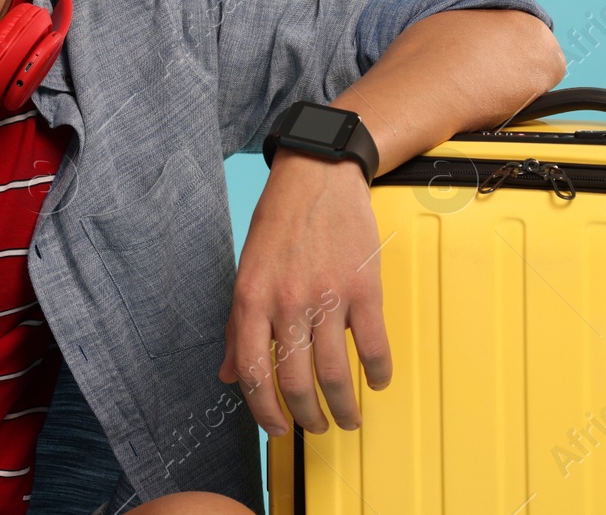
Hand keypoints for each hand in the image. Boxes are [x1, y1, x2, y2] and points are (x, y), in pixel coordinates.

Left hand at [217, 150, 392, 435]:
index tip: (276, 428)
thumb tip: (227, 373)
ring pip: (335, 374)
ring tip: (347, 418)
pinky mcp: (365, 290)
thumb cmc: (279, 222)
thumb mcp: (246, 269)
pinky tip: (376, 381)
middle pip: (294, 381)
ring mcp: (328, 297)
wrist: (318, 177)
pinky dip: (378, 373)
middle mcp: (286, 301)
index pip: (251, 372)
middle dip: (306, 418)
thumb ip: (236, 324)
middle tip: (316, 428)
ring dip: (343, 407)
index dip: (262, 411)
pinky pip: (374, 347)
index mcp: (250, 297)